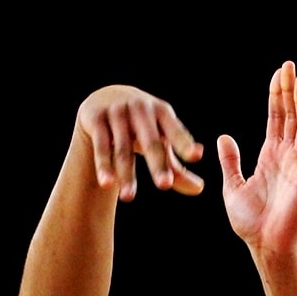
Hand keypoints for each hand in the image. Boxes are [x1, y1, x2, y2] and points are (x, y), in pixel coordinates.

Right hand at [76, 86, 204, 201]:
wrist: (104, 98)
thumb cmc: (140, 126)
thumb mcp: (159, 139)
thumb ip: (176, 166)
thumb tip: (200, 189)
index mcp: (161, 111)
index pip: (175, 130)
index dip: (184, 143)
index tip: (196, 156)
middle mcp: (140, 108)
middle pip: (151, 142)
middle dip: (157, 164)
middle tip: (165, 185)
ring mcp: (117, 112)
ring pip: (123, 149)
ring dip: (126, 173)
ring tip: (129, 198)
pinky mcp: (96, 119)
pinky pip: (101, 147)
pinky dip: (104, 166)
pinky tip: (107, 184)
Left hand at [218, 62, 296, 260]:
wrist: (263, 245)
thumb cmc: (250, 222)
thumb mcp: (233, 186)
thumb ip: (231, 161)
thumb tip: (224, 136)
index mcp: (270, 155)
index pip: (275, 118)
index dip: (275, 96)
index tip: (277, 74)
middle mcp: (287, 155)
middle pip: (290, 115)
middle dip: (289, 91)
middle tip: (289, 65)